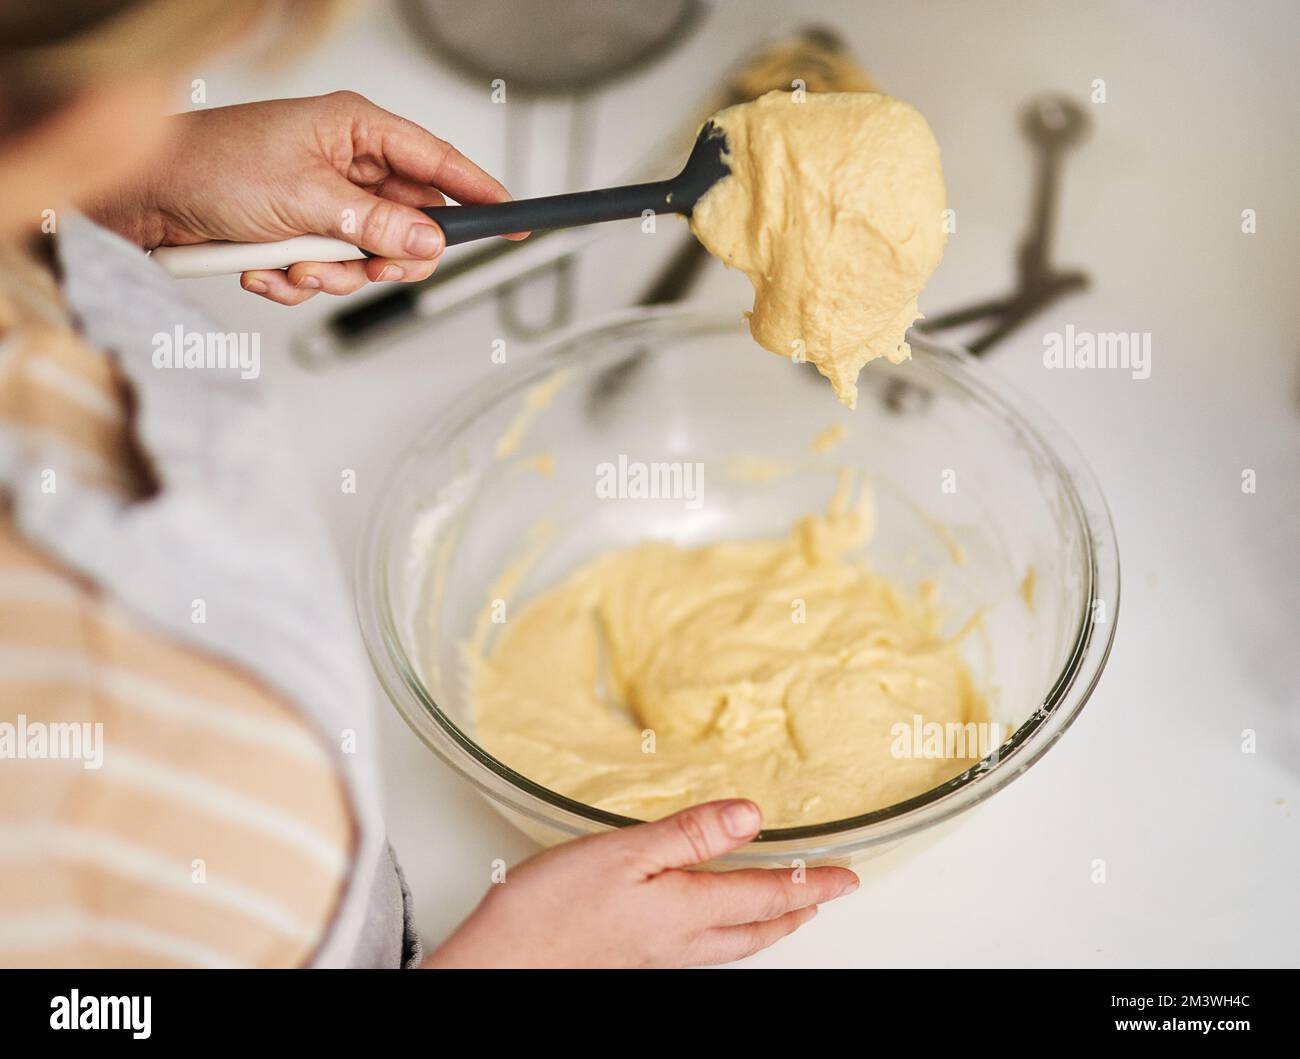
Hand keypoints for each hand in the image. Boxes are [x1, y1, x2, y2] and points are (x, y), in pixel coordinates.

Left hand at [87, 91, 522, 304]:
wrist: (139, 199)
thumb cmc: (209, 168)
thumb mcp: (306, 199)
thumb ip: (375, 224)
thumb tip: (428, 239)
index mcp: (355, 129)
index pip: (438, 163)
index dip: (480, 193)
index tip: (516, 219)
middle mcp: (345, 163)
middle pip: (410, 224)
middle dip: (385, 256)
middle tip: (369, 266)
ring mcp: (324, 201)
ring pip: (370, 257)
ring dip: (334, 275)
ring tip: (294, 265)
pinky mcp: (301, 235)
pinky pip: (331, 273)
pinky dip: (302, 282)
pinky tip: (268, 269)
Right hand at [424, 800, 858, 967]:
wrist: (504, 965)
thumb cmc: (552, 911)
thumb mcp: (625, 853)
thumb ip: (689, 835)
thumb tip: (750, 817)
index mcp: (686, 910)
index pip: (766, 895)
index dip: (811, 883)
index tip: (846, 876)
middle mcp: (681, 941)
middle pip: (758, 930)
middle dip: (798, 911)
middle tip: (827, 895)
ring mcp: (659, 955)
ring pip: (733, 943)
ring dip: (767, 924)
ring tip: (783, 910)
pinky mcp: (635, 958)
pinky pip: (703, 947)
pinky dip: (729, 930)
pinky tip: (709, 921)